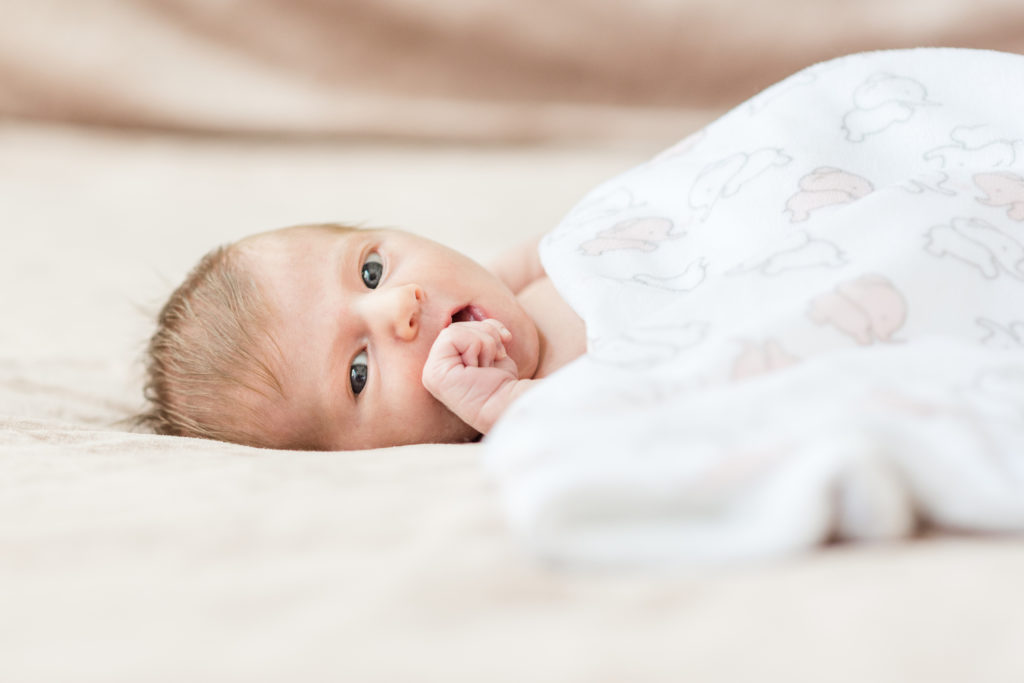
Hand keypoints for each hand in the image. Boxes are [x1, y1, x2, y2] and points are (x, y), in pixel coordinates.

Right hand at [422, 319, 522, 433]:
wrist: (508, 404)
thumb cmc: (503, 383)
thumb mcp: (493, 348)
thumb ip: (481, 332)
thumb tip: (484, 319)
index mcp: (445, 363)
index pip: (461, 328)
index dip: (487, 328)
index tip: (504, 345)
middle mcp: (435, 368)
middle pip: (457, 326)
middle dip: (487, 335)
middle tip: (495, 358)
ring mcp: (431, 372)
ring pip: (455, 329)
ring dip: (484, 343)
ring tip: (487, 366)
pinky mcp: (433, 374)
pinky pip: (452, 336)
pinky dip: (475, 346)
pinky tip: (478, 368)